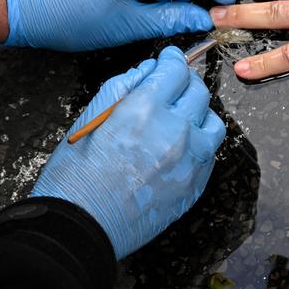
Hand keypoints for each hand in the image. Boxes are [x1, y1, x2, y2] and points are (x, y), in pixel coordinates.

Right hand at [31, 46, 224, 258]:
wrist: (80, 228)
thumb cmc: (75, 177)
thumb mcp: (89, 120)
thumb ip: (121, 88)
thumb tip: (147, 71)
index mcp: (145, 111)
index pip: (175, 70)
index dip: (172, 60)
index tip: (169, 60)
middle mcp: (175, 132)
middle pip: (199, 92)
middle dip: (185, 83)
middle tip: (172, 85)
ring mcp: (190, 161)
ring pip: (213, 123)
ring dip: (198, 115)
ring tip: (179, 118)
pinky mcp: (195, 185)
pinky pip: (210, 154)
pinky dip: (199, 144)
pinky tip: (179, 146)